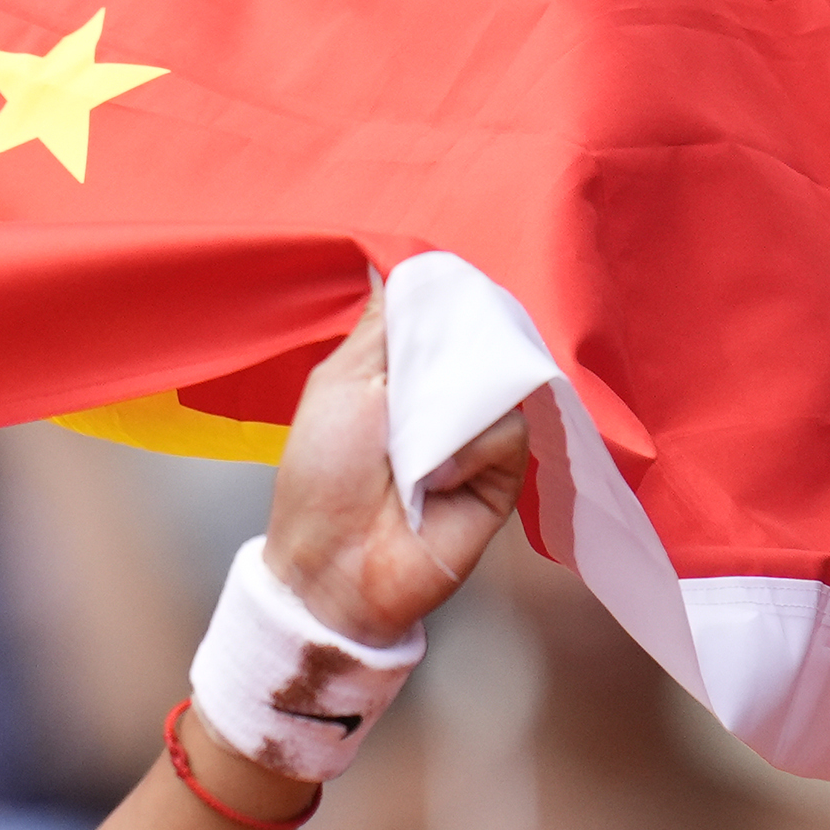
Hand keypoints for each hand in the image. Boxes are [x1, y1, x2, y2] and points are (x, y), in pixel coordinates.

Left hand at [264, 291, 536, 645]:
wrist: (333, 566)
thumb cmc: (321, 476)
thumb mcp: (341, 383)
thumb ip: (379, 327)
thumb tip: (394, 263)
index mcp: (403, 372)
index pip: (443, 315)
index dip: (444, 304)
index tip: (439, 292)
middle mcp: (445, 397)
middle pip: (479, 338)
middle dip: (451, 349)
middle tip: (413, 383)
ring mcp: (478, 433)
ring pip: (499, 381)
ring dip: (450, 407)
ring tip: (411, 447)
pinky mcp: (505, 472)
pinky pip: (508, 431)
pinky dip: (469, 450)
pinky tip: (436, 479)